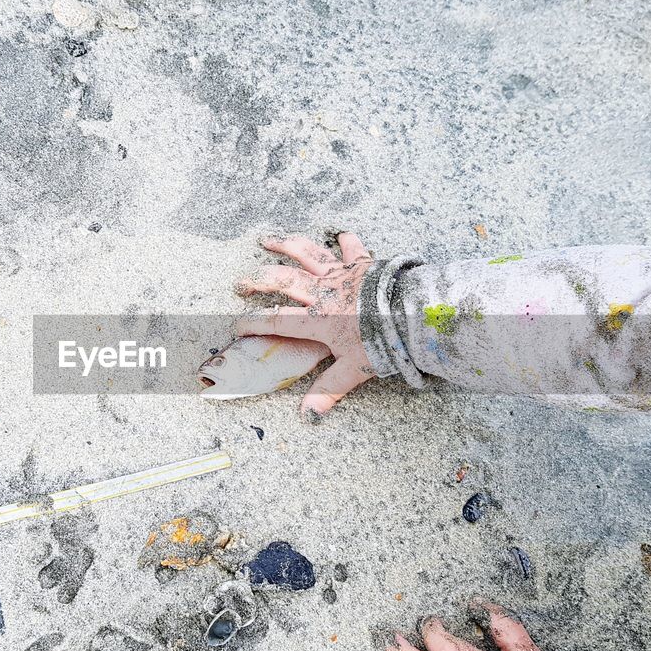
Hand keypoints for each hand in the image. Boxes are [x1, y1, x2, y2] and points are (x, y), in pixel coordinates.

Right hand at [234, 232, 374, 415]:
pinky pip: (351, 248)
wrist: (413, 311)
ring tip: (268, 239)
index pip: (277, 321)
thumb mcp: (354, 371)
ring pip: (306, 254)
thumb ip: (328, 390)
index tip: (237, 326)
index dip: (253, 323)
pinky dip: (346, 241)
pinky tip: (341, 234)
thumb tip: (307, 416)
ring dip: (286, 245)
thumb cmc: (385, 342)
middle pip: (282, 281)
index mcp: (318, 319)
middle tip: (240, 282)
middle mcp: (324, 291)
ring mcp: (341, 273)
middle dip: (257, 280)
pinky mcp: (362, 263)